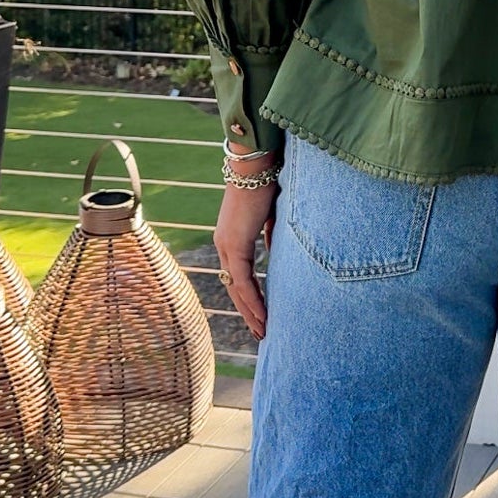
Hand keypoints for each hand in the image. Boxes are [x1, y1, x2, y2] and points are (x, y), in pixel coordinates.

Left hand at [213, 162, 278, 341]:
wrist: (255, 166)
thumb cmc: (265, 183)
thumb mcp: (271, 216)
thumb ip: (270, 236)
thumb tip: (274, 251)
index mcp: (230, 238)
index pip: (237, 276)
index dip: (248, 297)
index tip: (261, 314)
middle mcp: (223, 245)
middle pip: (234, 288)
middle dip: (248, 312)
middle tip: (261, 331)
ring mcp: (227, 246)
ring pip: (237, 289)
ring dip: (251, 312)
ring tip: (264, 331)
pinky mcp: (235, 245)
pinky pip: (243, 282)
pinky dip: (254, 300)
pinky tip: (264, 315)